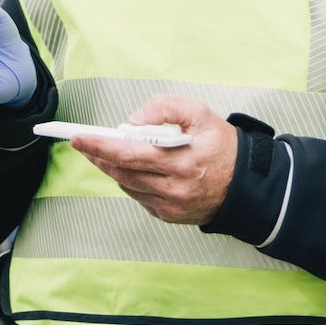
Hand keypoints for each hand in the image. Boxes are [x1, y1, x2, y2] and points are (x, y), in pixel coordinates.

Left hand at [70, 95, 237, 225]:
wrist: (246, 185)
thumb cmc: (223, 146)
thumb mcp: (200, 114)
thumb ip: (165, 108)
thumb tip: (133, 122)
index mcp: (182, 162)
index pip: (129, 154)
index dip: (100, 146)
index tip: (79, 137)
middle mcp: (174, 189)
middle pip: (122, 172)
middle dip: (99, 156)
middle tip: (83, 142)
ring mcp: (171, 206)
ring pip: (128, 185)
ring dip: (112, 168)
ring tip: (103, 152)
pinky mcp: (169, 216)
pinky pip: (139, 197)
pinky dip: (130, 180)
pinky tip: (129, 168)